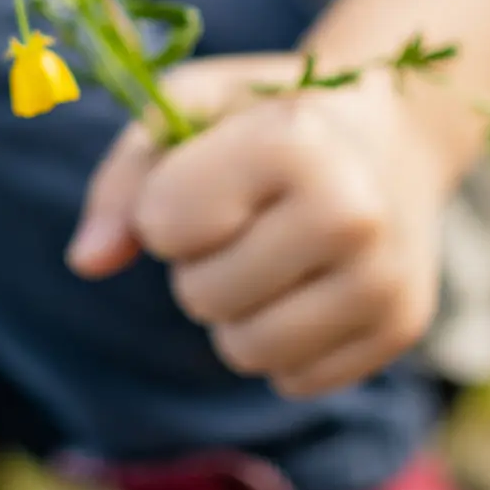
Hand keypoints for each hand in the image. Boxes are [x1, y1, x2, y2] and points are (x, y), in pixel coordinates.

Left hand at [68, 54, 448, 395]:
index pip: (166, 226)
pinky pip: (294, 379)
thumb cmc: (266, 117)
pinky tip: (311, 283)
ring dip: (236, 312)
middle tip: (246, 216)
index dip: (164, 206)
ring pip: (247, 353)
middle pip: (201, 297)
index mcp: (295, 143)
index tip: (206, 173)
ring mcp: (386, 277)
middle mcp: (354, 214)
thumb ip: (124, 179)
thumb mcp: (188, 111)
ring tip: (272, 254)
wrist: (390, 133)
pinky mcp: (403, 328)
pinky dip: (284, 341)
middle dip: (199, 263)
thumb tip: (87, 262)